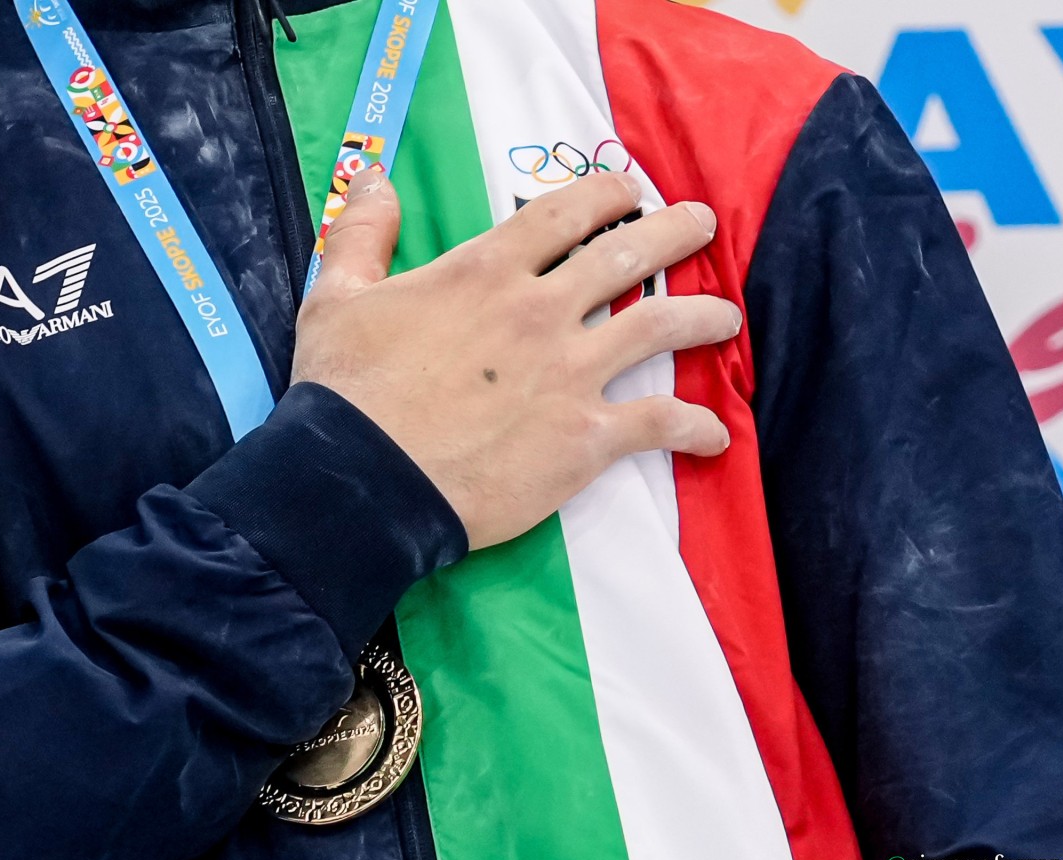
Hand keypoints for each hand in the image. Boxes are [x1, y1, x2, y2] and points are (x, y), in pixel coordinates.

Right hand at [291, 169, 738, 550]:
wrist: (361, 479)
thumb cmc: (345, 391)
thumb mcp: (336, 297)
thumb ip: (361, 233)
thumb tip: (372, 176)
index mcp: (484, 271)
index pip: (564, 213)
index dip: (604, 192)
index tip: (629, 189)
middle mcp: (540, 310)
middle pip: (626, 254)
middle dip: (672, 232)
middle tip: (699, 224)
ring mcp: (569, 372)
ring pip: (659, 327)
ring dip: (703, 316)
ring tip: (726, 316)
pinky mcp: (584, 438)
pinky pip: (658, 424)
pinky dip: (694, 428)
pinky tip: (715, 435)